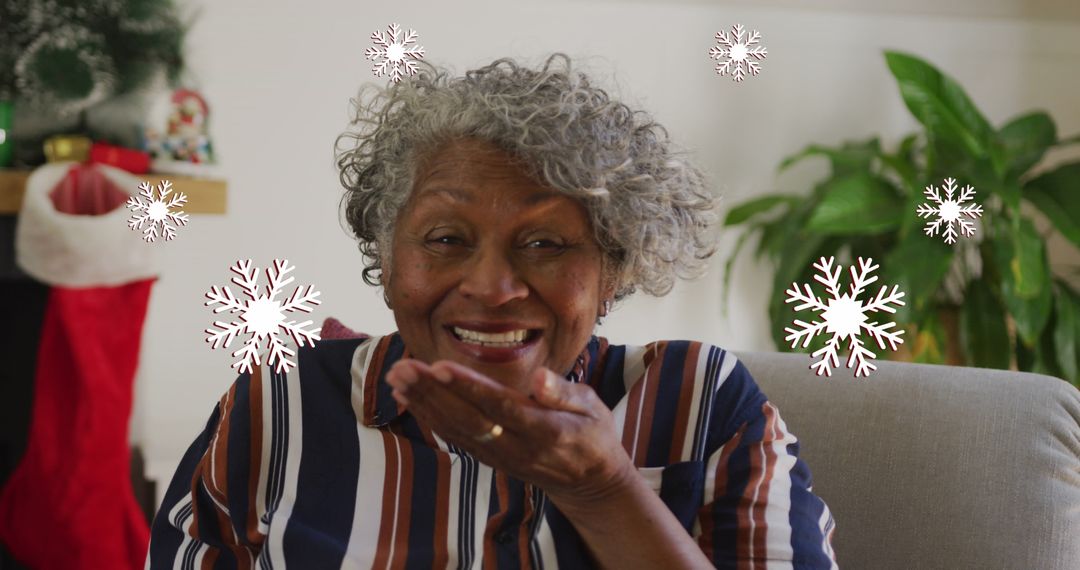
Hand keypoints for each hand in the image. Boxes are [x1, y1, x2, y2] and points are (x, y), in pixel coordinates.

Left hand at [385, 359, 635, 506]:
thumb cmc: (592, 434)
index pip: (500, 406)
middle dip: (433, 392)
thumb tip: (540, 378)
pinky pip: (456, 438)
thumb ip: (564, 392)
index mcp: (545, 430)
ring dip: (424, 403)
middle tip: (403, 368)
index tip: (440, 367)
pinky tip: (409, 398)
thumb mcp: (593, 407)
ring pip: (456, 430)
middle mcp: (518, 447)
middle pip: (468, 419)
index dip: (469, 388)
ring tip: (397, 377)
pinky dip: (430, 417)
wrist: (589, 482)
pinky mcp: (490, 459)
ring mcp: (501, 456)